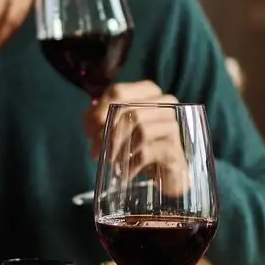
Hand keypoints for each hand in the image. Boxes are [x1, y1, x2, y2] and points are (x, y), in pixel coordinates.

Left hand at [86, 81, 192, 197]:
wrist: (166, 173)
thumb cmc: (139, 144)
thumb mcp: (115, 128)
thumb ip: (98, 119)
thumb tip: (91, 119)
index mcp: (149, 92)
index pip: (119, 92)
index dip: (100, 112)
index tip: (90, 132)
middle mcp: (165, 104)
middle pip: (130, 111)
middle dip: (108, 133)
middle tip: (96, 150)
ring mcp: (173, 126)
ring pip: (141, 130)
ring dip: (119, 148)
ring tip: (110, 160)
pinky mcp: (174, 149)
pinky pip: (147, 153)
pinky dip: (131, 164)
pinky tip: (125, 172)